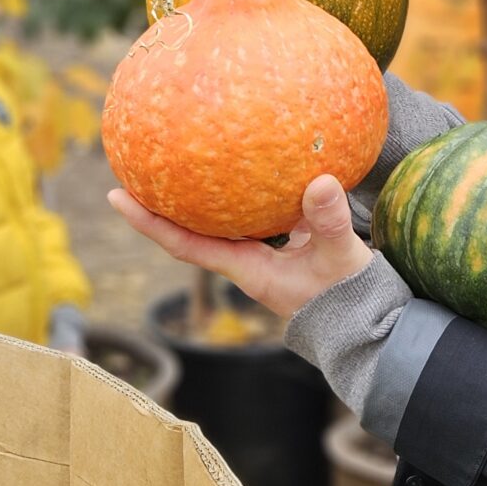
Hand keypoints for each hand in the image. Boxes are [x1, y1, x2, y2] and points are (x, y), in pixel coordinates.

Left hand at [106, 175, 371, 320]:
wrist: (369, 325)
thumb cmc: (351, 300)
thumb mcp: (341, 260)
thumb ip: (329, 223)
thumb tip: (320, 181)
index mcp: (248, 271)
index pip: (186, 245)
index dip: (149, 223)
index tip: (117, 196)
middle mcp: (247, 263)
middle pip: (191, 231)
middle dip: (162, 203)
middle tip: (138, 165)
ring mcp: (264, 255)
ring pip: (219, 222)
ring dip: (197, 197)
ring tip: (180, 159)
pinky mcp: (285, 244)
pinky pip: (251, 213)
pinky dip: (241, 191)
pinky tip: (246, 165)